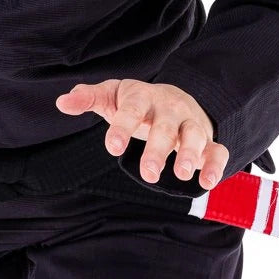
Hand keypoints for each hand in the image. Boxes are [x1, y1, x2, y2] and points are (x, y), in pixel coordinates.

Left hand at [55, 79, 228, 189]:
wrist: (174, 97)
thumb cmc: (135, 102)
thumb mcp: (111, 95)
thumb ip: (88, 98)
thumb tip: (61, 102)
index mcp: (141, 97)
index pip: (131, 109)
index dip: (122, 127)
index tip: (112, 147)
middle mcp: (168, 108)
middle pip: (164, 127)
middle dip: (157, 148)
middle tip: (148, 173)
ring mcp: (189, 122)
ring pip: (194, 135)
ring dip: (190, 154)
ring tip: (182, 175)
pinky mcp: (207, 139)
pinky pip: (217, 150)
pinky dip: (215, 165)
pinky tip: (207, 183)